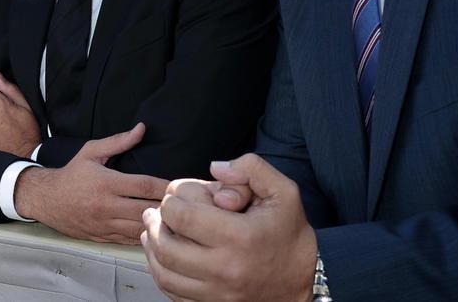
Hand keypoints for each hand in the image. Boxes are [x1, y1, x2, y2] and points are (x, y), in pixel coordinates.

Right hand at [14, 123, 168, 243]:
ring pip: (140, 228)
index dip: (165, 186)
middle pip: (146, 209)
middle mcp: (106, 205)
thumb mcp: (91, 152)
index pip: (144, 186)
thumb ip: (118, 141)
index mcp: (106, 183)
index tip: (181, 185)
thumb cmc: (71, 174)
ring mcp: (105, 224)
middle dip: (167, 208)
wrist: (46, 199)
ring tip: (177, 221)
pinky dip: (145, 237)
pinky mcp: (102, 236)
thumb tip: (141, 129)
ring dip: (159, 225)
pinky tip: (158, 232)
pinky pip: (129, 240)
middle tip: (185, 205)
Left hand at [141, 154, 316, 301]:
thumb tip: (216, 167)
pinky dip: (161, 273)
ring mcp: (218, 293)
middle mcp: (226, 268)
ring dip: (151, 248)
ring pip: (165, 273)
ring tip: (151, 231)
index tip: (175, 197)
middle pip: (167, 245)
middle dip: (154, 224)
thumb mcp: (284, 192)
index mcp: (240, 237)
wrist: (306, 280)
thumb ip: (252, 168)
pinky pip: (174, 293)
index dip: (170, 201)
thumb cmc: (290, 234)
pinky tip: (162, 256)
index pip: (182, 217)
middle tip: (154, 212)